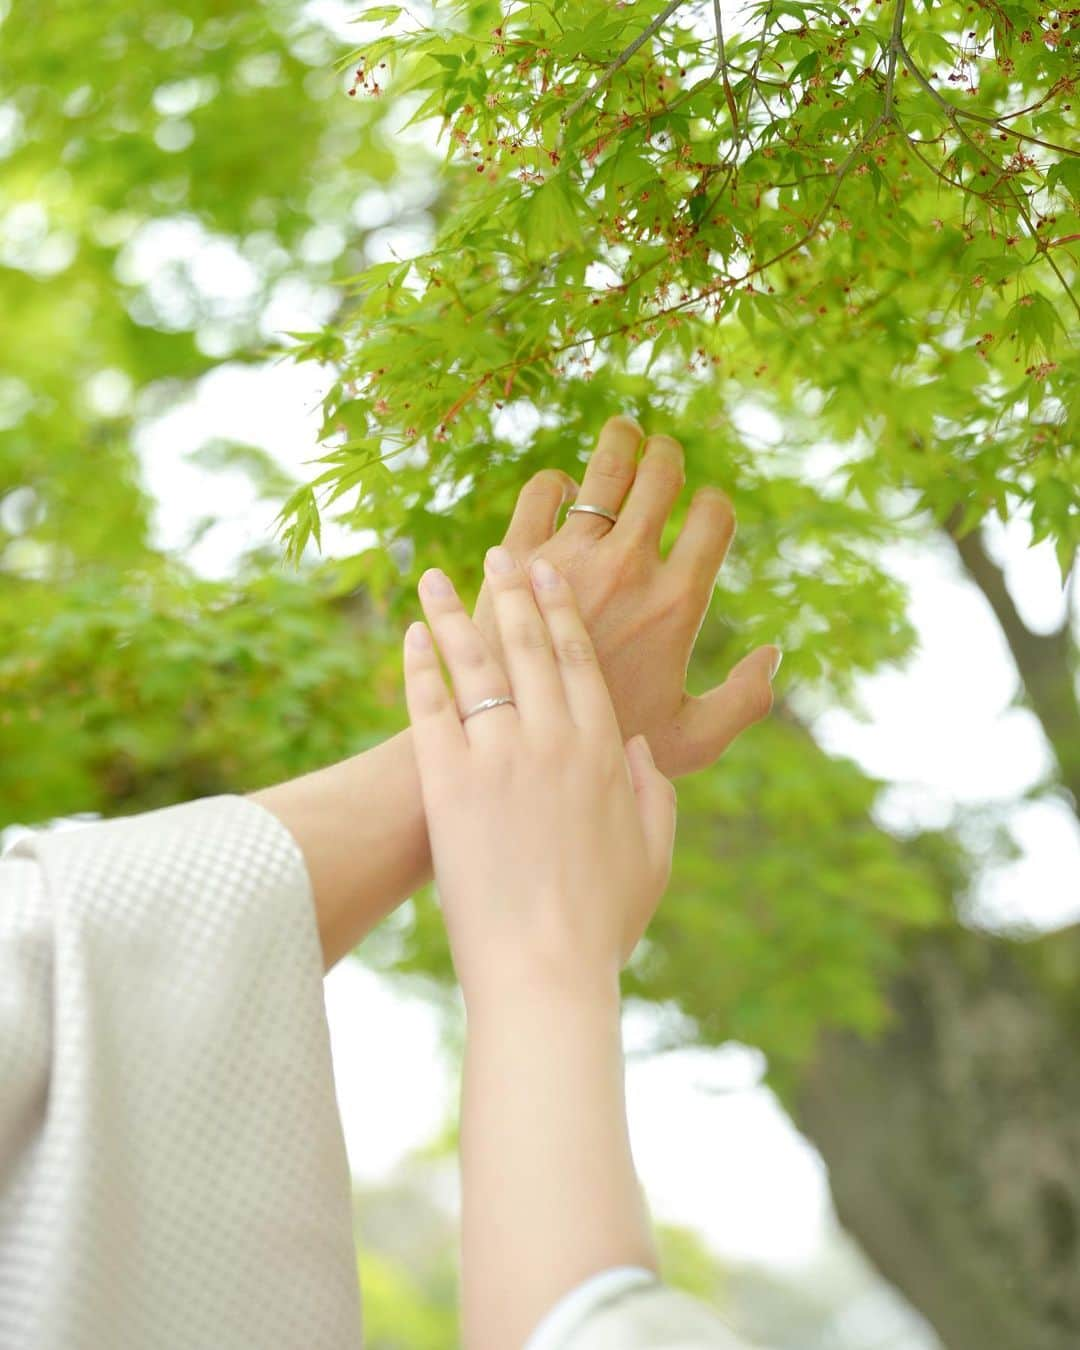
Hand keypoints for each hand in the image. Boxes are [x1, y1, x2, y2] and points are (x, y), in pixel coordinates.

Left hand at [404, 549, 676, 999]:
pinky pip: (428, 707)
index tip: (547, 575)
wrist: (543, 969)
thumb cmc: (603, 922)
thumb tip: (638, 746)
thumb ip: (652, 792)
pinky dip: (418, 667)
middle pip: (527, 646)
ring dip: (454, 614)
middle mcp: (552, 738)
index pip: (580, 660)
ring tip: (436, 577)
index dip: (560, 611)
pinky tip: (411, 638)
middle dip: (510, 593)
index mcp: (604, 750)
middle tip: (497, 556)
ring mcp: (497, 756)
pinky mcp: (447, 782)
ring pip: (473, 664)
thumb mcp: (652, 855)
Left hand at [473, 414, 780, 777]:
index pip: (714, 516)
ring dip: (621, 441)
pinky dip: (557, 482)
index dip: (715, 505)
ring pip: (605, 468)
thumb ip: (743, 702)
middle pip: (661, 476)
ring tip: (625, 433)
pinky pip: (543, 491)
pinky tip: (563, 491)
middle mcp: (627, 568)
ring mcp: (569, 556)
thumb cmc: (606, 749)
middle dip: (669, 456)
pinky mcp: (516, 556)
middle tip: (664, 454)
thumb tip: (774, 654)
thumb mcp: (690, 742)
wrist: (513, 748)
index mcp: (676, 602)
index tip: (704, 510)